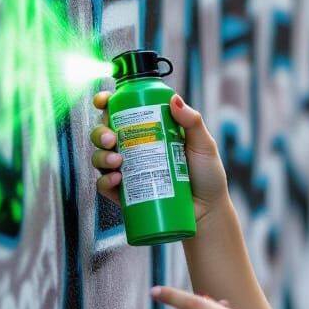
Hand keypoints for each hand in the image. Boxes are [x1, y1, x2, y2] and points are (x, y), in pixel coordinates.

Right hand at [89, 91, 229, 223]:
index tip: (104, 102)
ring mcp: (128, 171)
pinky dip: (105, 181)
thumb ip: (192, 122)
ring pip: (101, 158)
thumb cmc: (206, 174)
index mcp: (148, 131)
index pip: (122, 113)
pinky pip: (105, 186)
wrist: (208, 208)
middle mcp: (134, 149)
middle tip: (111, 138)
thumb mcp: (202, 144)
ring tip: (117, 161)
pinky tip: (116, 179)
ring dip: (101, 156)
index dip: (106, 104)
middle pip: (105, 134)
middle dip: (100, 132)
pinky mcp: (126, 194)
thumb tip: (174, 99)